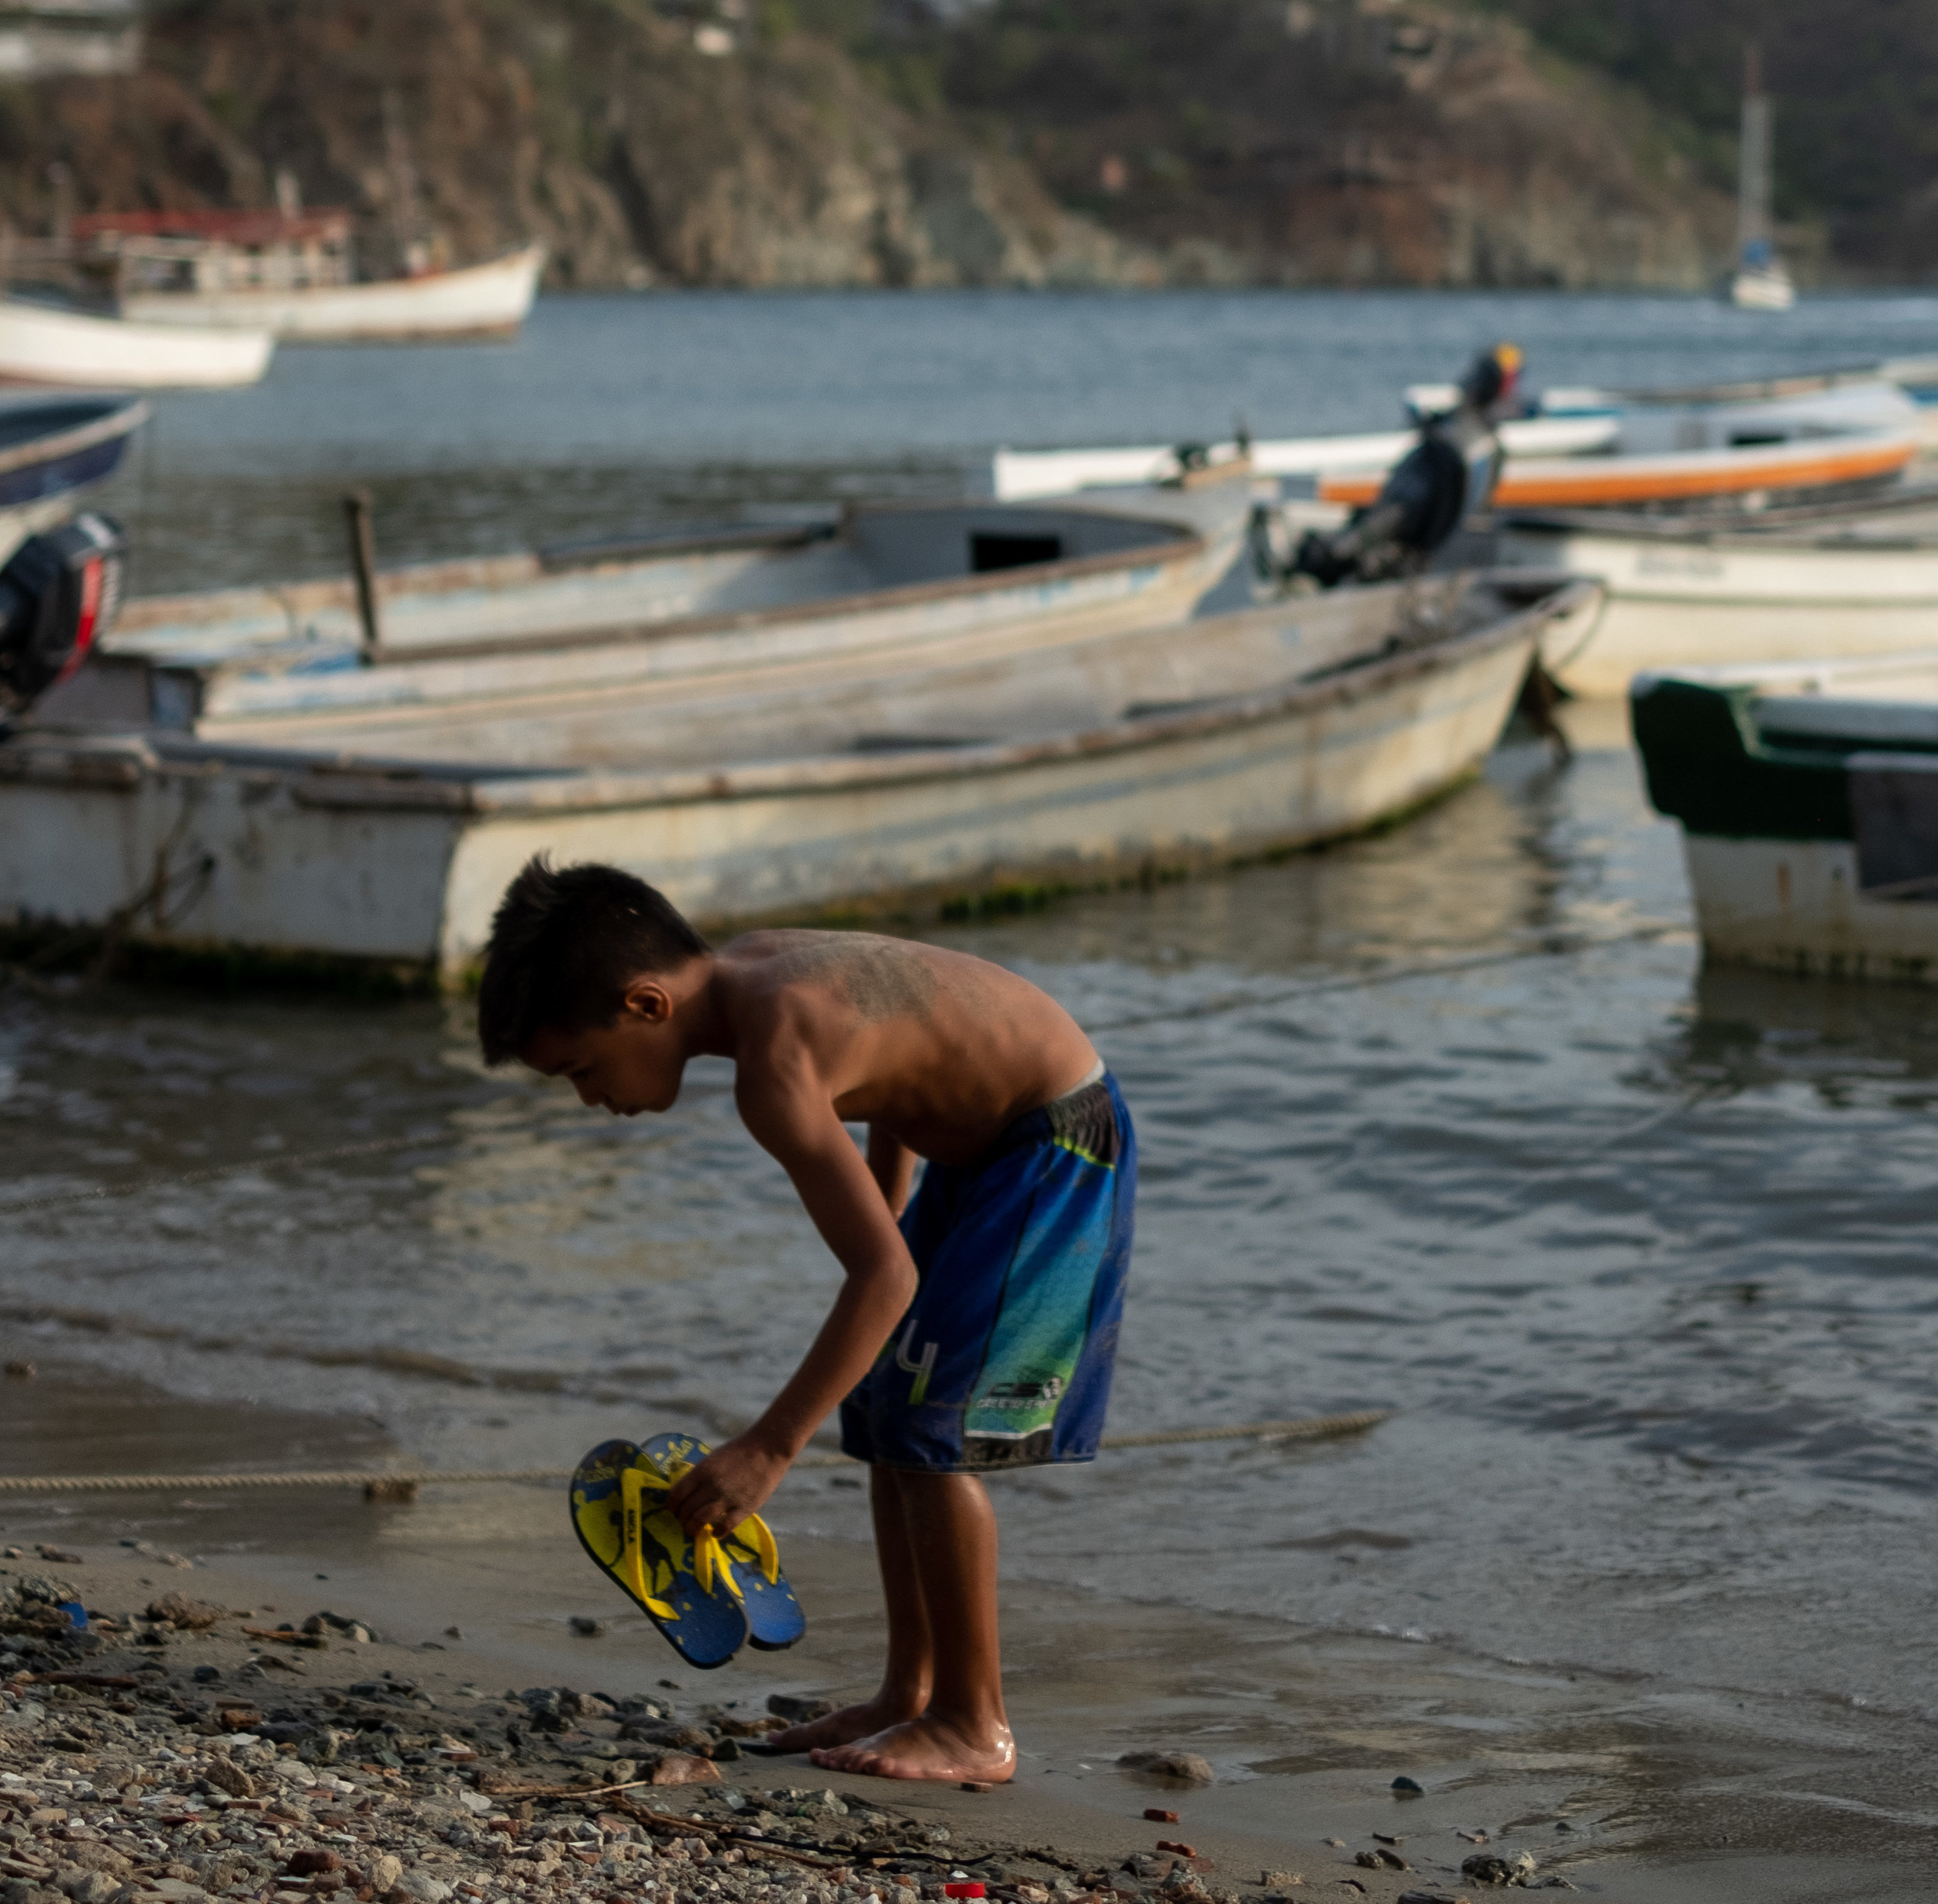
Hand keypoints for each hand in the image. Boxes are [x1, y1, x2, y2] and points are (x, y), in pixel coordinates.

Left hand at [665, 1432, 790, 1540]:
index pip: (676, 1494)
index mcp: (703, 1470)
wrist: (769, 1449)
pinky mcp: (745, 1508)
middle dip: (681, 1519)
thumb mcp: (713, 1458)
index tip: (672, 1511)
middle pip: (686, 1510)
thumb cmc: (739, 1451)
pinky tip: (714, 1532)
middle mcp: (712, 1485)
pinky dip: (716, 1533)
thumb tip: (685, 1494)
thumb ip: (699, 1476)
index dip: (670, 1506)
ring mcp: (729, 1497)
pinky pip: (725, 1527)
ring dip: (693, 1528)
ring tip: (694, 1530)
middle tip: (683, 1522)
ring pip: (701, 1520)